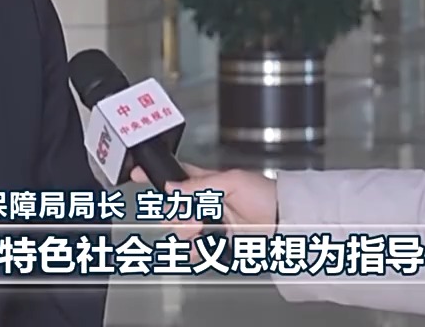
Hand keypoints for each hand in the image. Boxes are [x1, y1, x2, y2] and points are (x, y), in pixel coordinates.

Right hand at [130, 164, 279, 243]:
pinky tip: (197, 250)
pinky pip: (194, 250)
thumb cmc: (267, 196)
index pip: (175, 176)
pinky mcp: (217, 244)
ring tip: (202, 232)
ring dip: (186, 232)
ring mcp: (209, 224)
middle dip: (177, 214)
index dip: (156, 175)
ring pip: (181, 230)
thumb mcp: (232, 181)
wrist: (287, 223)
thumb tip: (171, 187)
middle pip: (173, 209)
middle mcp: (204, 203)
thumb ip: (199, 185)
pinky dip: (192, 251)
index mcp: (206, 182)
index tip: (136, 174)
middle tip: (193, 217)